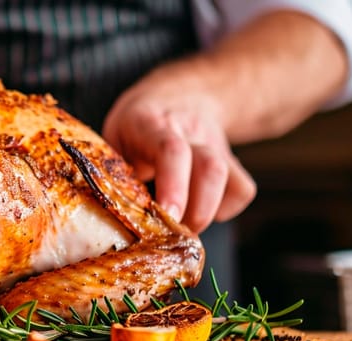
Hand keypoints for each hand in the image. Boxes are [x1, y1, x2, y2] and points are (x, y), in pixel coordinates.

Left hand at [102, 61, 256, 232]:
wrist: (176, 96)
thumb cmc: (135, 127)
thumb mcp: (114, 138)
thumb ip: (113, 171)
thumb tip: (109, 216)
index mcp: (151, 123)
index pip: (171, 150)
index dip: (174, 185)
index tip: (168, 214)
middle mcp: (189, 131)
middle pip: (209, 166)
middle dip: (198, 208)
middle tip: (176, 233)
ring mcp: (214, 145)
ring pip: (229, 177)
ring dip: (208, 212)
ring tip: (185, 229)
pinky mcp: (230, 160)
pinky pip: (242, 188)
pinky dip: (226, 208)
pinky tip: (202, 210)